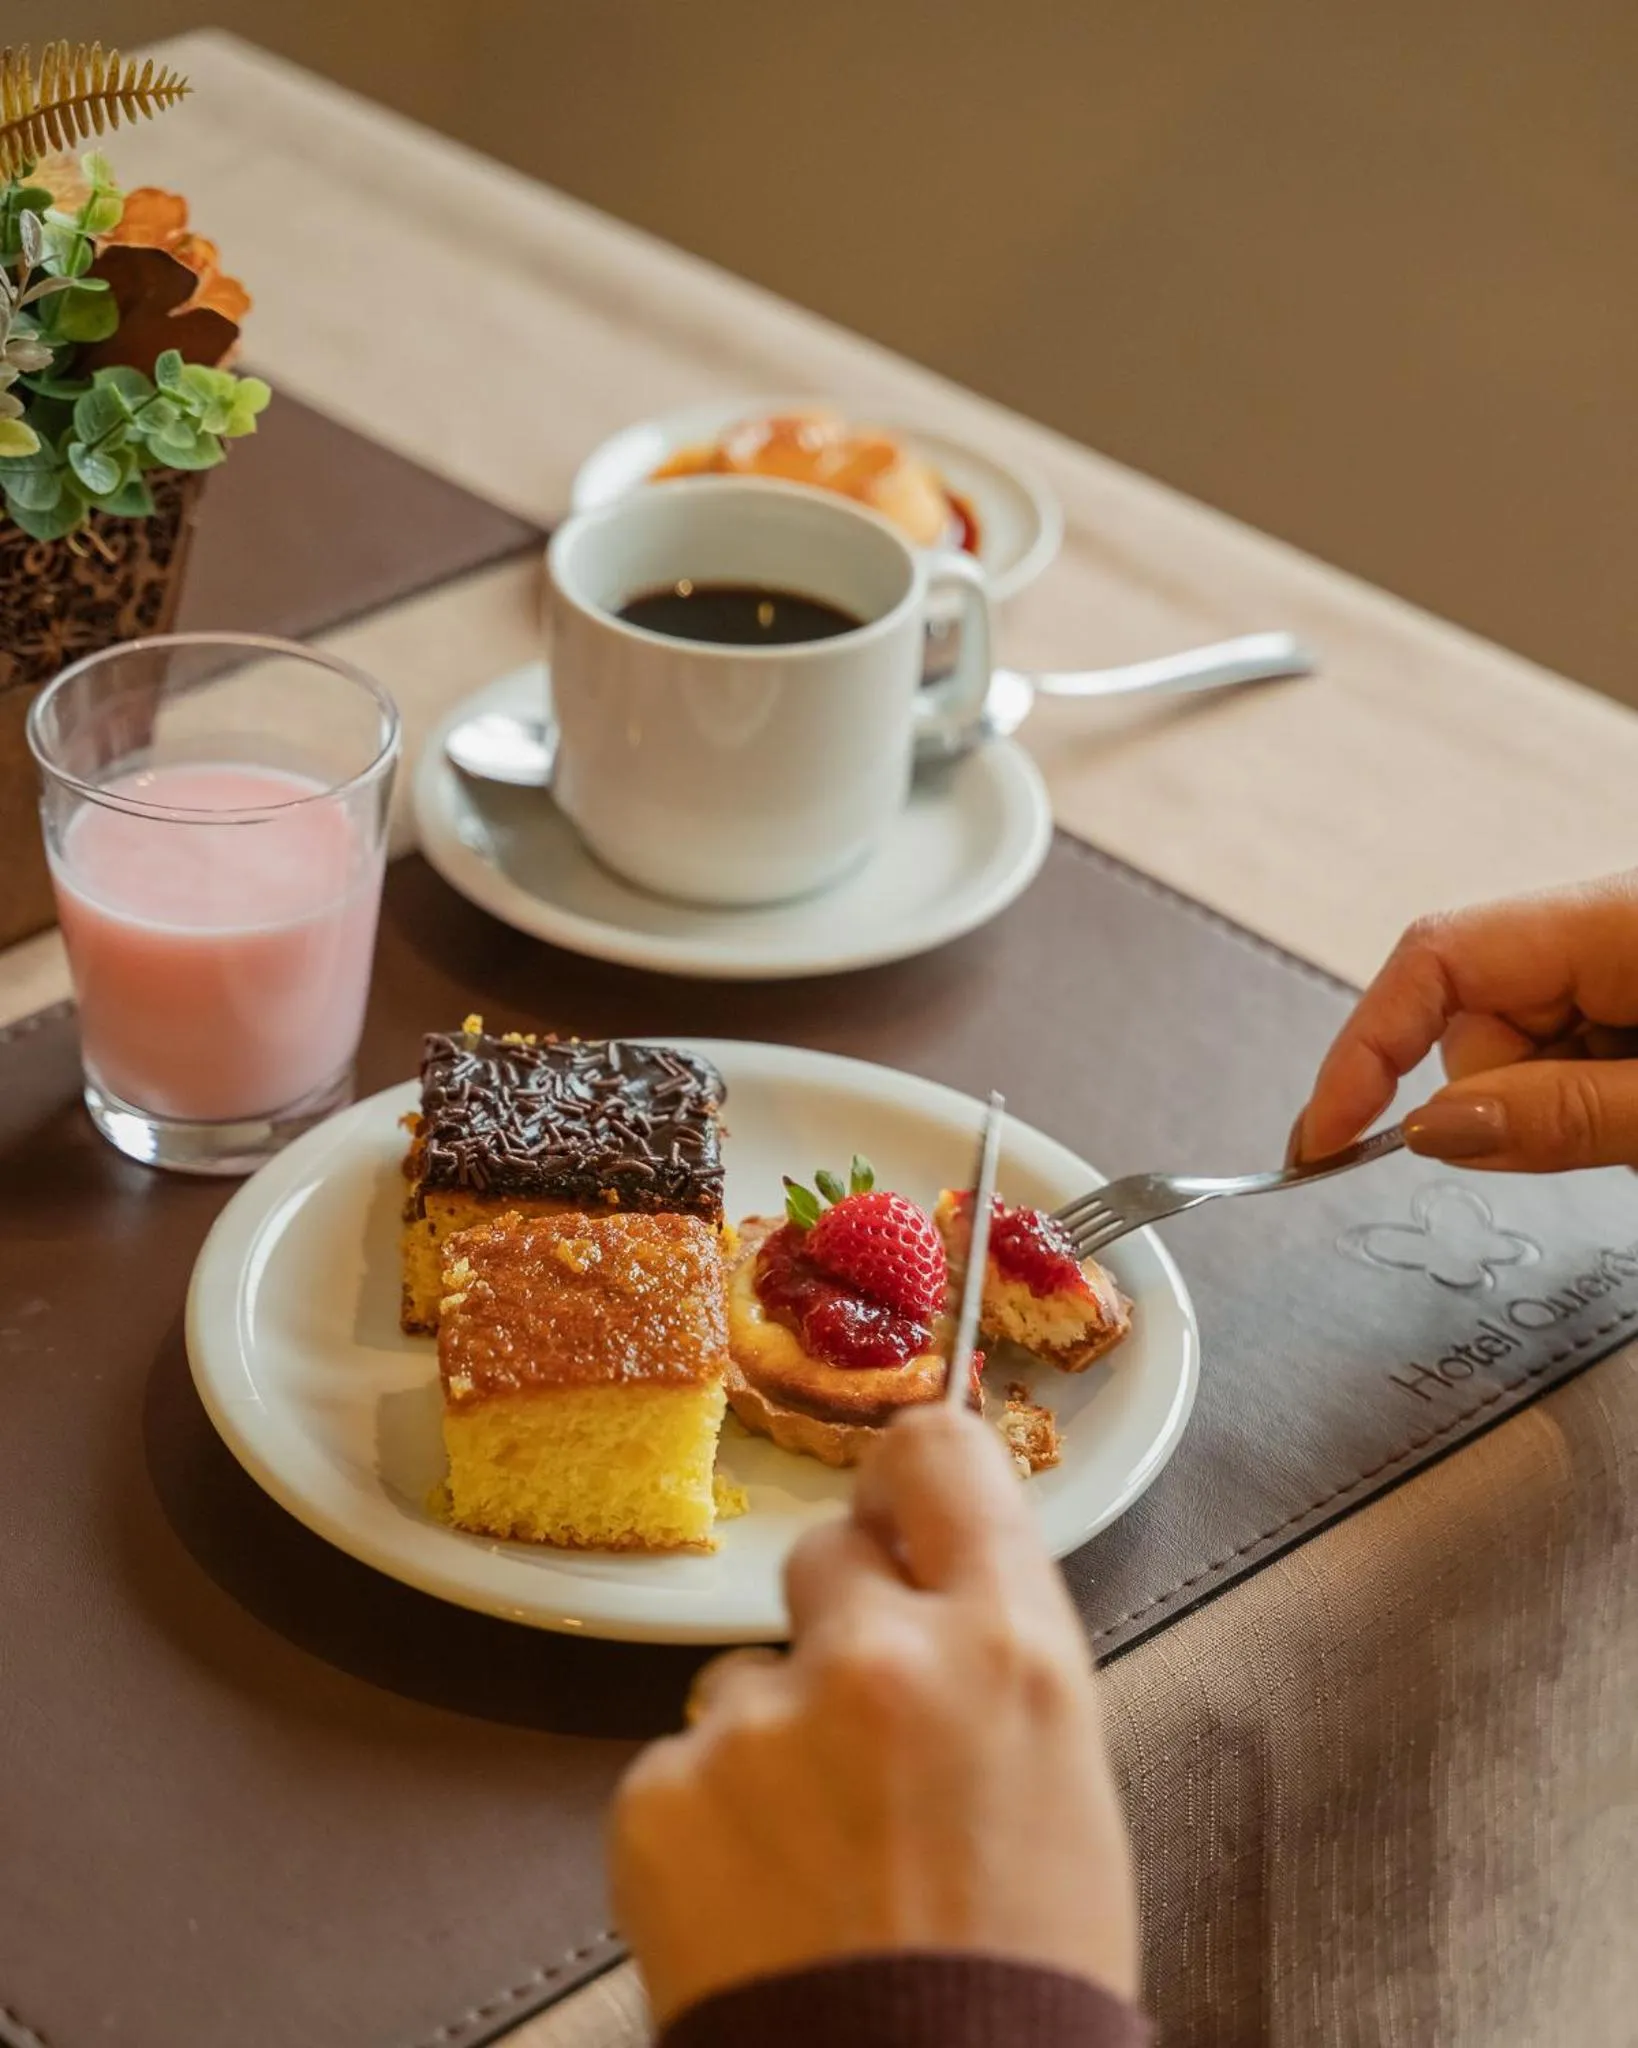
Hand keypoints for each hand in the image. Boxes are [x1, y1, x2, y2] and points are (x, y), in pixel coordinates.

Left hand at [609, 1405, 1137, 2026]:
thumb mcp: (1061, 1771)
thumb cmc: (1019, 1969)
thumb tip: (933, 1563)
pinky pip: (679, 1762)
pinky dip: (708, 1818)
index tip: (896, 1506)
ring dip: (771, 1734)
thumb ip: (991, 1645)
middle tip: (866, 1729)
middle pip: (825, 1551)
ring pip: (744, 1670)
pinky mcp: (663, 1796)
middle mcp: (880, 1658)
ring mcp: (759, 1725)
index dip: (910, 1475)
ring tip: (819, 1858)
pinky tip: (760, 1898)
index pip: (937, 1454)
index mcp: (1005, 1646)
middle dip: (841, 1620)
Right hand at [1292, 872, 1637, 1170]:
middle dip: (1505, 1103)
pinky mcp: (1630, 986)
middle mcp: (1599, 925)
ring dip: (1562, 1108)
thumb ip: (1565, 1114)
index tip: (1323, 1141)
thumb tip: (1432, 1129)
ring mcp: (1617, 956)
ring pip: (1521, 1052)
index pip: (1435, 959)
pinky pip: (1570, 1055)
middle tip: (1608, 1141)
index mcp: (1608, 921)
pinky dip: (1590, 1101)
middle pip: (1476, 1020)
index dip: (1363, 1049)